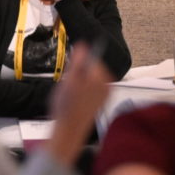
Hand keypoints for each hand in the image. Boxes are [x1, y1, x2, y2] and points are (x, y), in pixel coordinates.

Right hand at [45, 44, 110, 165]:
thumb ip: (78, 61)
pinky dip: (84, 89)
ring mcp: (106, 94)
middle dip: (79, 72)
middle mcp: (107, 85)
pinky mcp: (102, 101)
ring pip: (91, 78)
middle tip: (68, 83)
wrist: (70, 129)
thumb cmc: (67, 106)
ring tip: (71, 92)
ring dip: (81, 81)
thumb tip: (84, 44)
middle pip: (92, 68)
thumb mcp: (68, 79)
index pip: (92, 58)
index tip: (70, 70)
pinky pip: (93, 87)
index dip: (78, 62)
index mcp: (100, 77)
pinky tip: (76, 98)